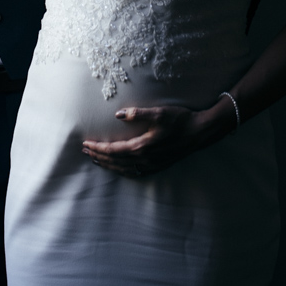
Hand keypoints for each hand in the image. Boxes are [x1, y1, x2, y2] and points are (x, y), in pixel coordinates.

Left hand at [82, 104, 212, 177]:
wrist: (199, 133)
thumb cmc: (179, 120)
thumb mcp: (158, 113)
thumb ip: (137, 113)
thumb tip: (117, 114)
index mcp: (142, 146)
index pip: (113, 150)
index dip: (98, 148)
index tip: (86, 144)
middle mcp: (145, 159)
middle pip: (116, 161)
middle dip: (99, 157)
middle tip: (85, 152)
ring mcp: (152, 165)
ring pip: (124, 169)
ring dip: (108, 165)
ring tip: (96, 160)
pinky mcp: (158, 166)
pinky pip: (135, 173)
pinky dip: (122, 171)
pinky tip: (119, 168)